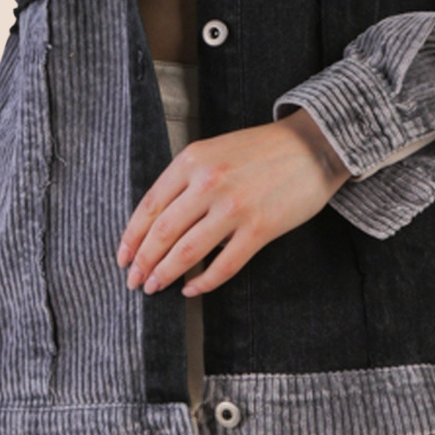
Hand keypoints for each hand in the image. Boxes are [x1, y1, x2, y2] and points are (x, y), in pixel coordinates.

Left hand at [116, 107, 350, 297]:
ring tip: (155, 287)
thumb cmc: (261, 149)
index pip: (150, 205)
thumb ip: (187, 179)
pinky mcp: (259, 229)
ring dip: (166, 274)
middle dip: (143, 261)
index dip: (132, 236)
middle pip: (163, 232)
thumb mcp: (214, 150)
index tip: (123, 257)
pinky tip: (192, 289)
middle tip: (134, 280)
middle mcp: (209, 182)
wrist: (312, 145)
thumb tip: (158, 221)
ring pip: (187, 252)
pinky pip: (223, 265)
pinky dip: (203, 283)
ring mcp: (234, 207)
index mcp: (193, 160)